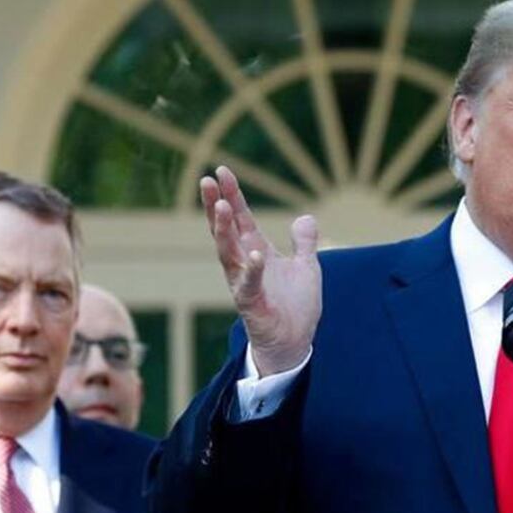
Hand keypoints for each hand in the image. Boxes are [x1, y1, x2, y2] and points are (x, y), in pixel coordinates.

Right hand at [202, 166, 321, 375]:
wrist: (294, 342)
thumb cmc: (295, 306)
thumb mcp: (306, 267)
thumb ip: (304, 243)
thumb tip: (306, 217)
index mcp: (256, 251)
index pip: (241, 218)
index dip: (232, 195)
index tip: (221, 170)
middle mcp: (244, 264)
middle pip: (226, 229)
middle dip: (215, 205)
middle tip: (206, 181)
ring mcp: (244, 283)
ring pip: (228, 253)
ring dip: (223, 230)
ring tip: (221, 207)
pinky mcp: (251, 304)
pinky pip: (249, 285)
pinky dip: (252, 270)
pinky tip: (255, 255)